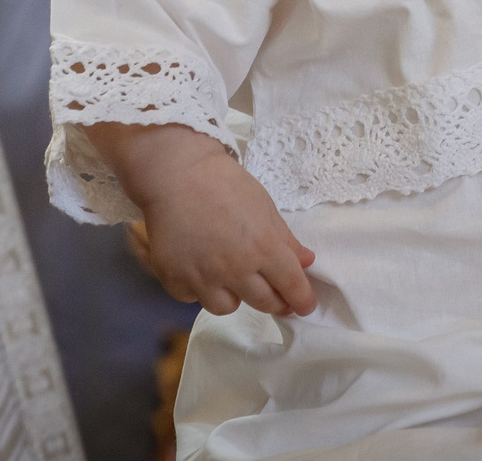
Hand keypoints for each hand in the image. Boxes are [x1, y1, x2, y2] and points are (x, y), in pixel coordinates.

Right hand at [86, 122, 316, 317]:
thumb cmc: (223, 182)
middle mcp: (235, 269)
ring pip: (227, 307)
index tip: (304, 306)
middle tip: (274, 295)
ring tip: (229, 277)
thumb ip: (285, 238)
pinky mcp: (175, 280)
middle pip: (264, 303)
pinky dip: (198, 288)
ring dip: (234, 296)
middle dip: (275, 302)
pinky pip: (193, 297)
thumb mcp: (263, 205)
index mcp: (262, 247)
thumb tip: (307, 261)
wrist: (174, 173)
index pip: (292, 286)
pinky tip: (197, 268)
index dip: (302, 299)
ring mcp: (203, 277)